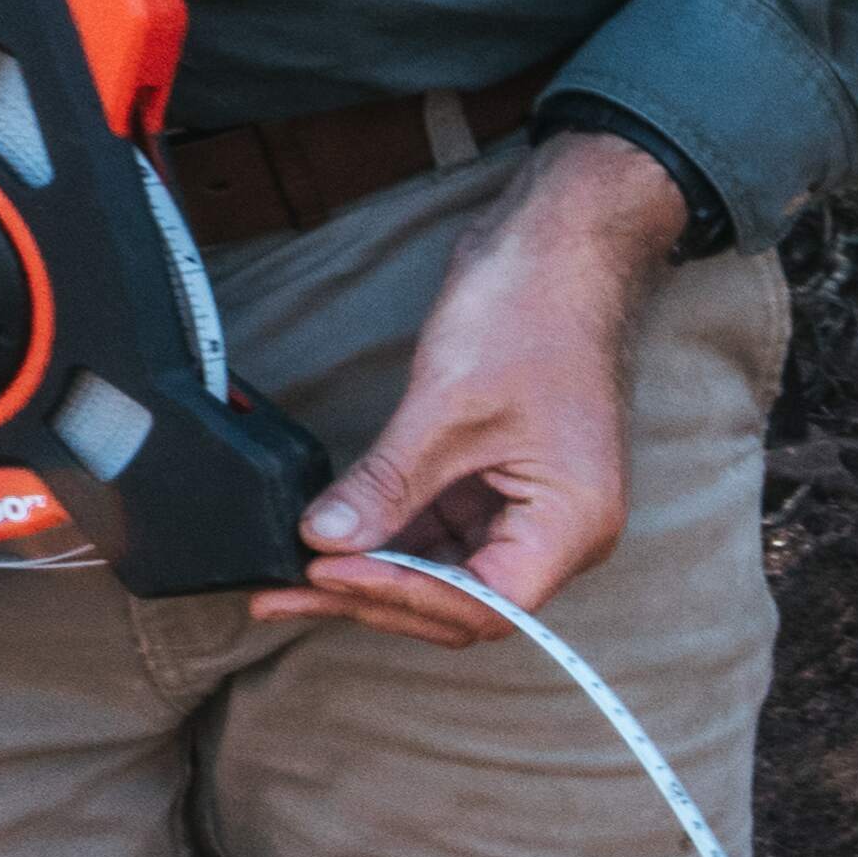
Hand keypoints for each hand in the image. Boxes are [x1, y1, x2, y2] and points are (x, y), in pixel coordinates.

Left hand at [255, 132, 690, 645]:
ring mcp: (532, 512)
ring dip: (372, 573)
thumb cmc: (531, 315)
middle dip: (374, 595)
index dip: (402, 594)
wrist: (561, 254)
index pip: (484, 601)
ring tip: (291, 576)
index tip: (326, 570)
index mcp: (571, 522)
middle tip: (286, 592)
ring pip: (446, 573)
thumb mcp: (446, 404)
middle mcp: (561, 533)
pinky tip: (333, 539)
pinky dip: (387, 539)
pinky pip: (442, 535)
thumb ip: (387, 483)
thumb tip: (325, 540)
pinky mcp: (501, 488)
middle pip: (462, 601)